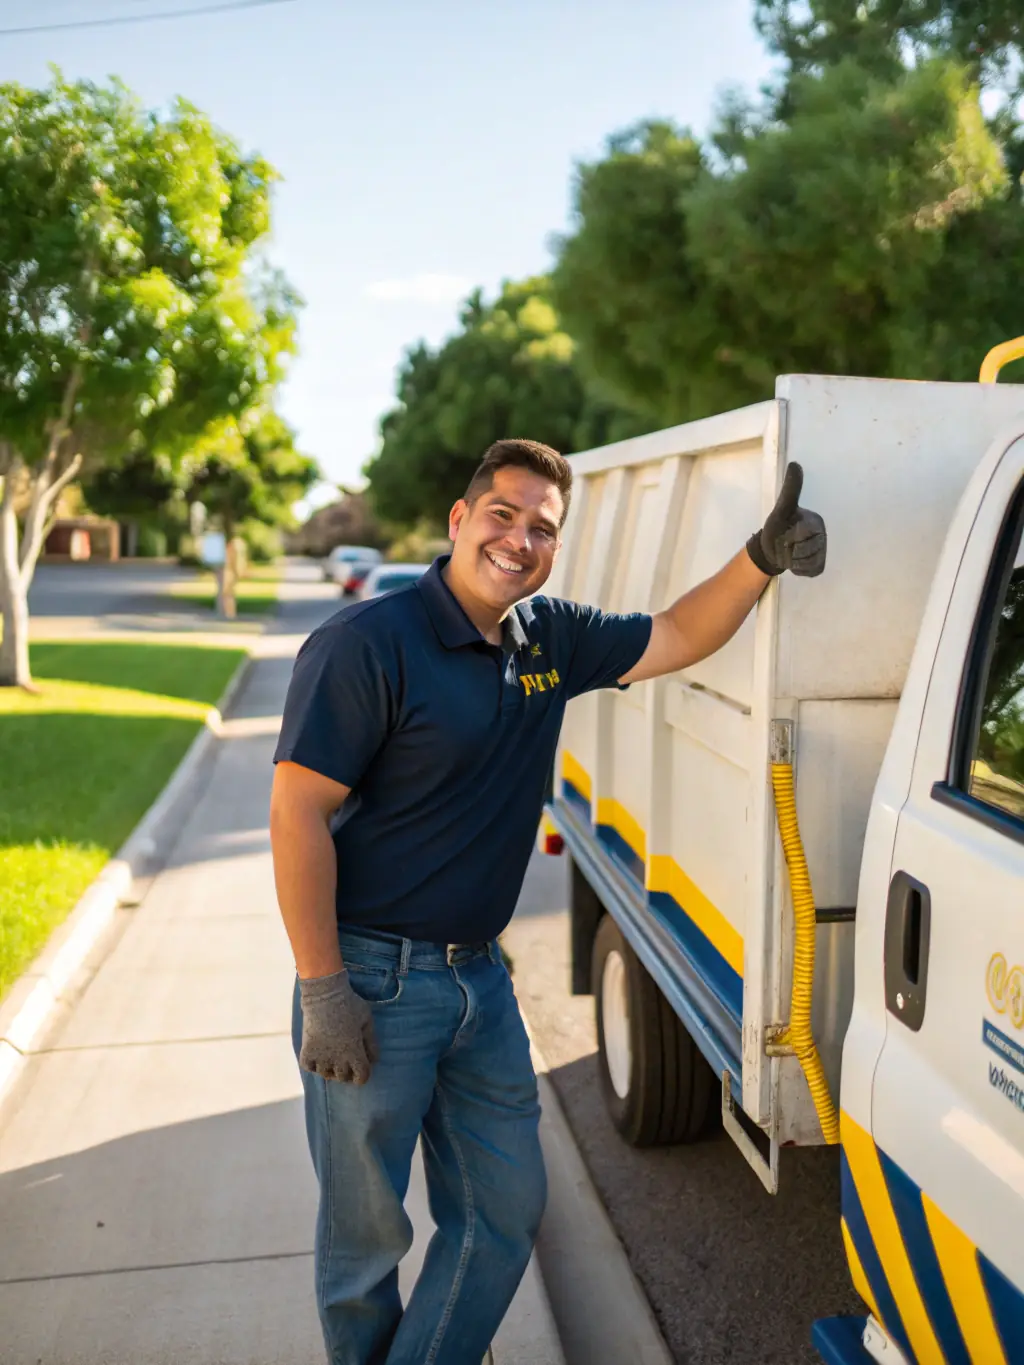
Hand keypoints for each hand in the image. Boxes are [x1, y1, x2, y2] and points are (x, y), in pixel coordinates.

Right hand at [298, 969, 378, 1083]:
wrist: (324, 994)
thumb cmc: (349, 1005)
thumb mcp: (367, 1021)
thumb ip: (371, 1042)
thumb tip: (374, 1060)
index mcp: (354, 1052)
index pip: (361, 1077)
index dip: (363, 1074)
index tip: (361, 1065)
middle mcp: (337, 1059)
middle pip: (343, 1078)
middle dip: (348, 1071)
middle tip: (346, 1059)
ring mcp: (320, 1056)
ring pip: (326, 1074)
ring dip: (330, 1068)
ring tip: (332, 1057)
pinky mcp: (307, 1050)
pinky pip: (309, 1067)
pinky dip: (314, 1064)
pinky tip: (318, 1055)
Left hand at [746, 463, 825, 576]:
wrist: (771, 549)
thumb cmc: (777, 527)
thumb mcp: (781, 509)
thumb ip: (790, 490)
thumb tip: (794, 464)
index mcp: (816, 521)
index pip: (802, 535)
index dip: (788, 537)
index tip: (784, 532)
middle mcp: (823, 536)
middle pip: (804, 550)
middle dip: (788, 550)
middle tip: (784, 544)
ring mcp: (822, 552)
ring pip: (806, 562)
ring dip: (791, 560)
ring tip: (788, 552)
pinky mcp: (819, 566)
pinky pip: (810, 571)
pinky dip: (798, 569)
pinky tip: (793, 562)